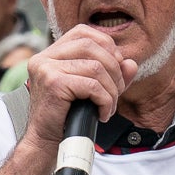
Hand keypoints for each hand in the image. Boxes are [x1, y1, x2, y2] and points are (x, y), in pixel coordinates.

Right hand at [21, 25, 136, 150]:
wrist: (45, 142)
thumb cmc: (66, 117)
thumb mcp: (92, 90)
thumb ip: (111, 74)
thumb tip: (130, 63)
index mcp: (50, 54)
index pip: (82, 32)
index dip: (106, 45)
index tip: (114, 70)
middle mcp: (44, 57)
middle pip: (92, 46)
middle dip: (114, 69)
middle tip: (116, 93)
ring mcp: (46, 68)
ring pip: (96, 67)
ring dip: (111, 89)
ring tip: (108, 107)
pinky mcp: (53, 83)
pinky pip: (92, 85)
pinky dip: (105, 101)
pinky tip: (102, 114)